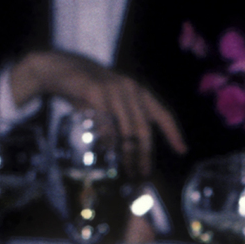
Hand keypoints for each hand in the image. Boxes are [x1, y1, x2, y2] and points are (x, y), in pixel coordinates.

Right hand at [9, 50, 185, 175]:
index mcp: (138, 91)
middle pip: (143, 129)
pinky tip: (108, 153)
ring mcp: (113, 90)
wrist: (62, 69)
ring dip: (128, 154)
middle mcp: (129, 89)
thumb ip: (125, 121)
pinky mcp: (95, 93)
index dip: (173, 132)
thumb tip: (133, 152)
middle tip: (143, 174)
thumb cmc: (90, 90)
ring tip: (128, 171)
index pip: (161, 113)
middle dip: (144, 154)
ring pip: (126, 130)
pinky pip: (106, 124)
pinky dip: (108, 141)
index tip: (182, 150)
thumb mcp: (113, 102)